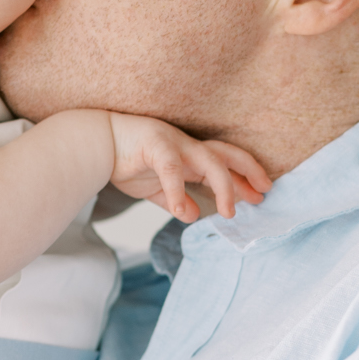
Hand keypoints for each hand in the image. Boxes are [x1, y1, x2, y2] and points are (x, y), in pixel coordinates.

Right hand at [107, 115, 270, 222]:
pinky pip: (171, 169)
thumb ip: (175, 200)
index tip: (260, 194)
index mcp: (190, 154)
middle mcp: (187, 146)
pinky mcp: (154, 144)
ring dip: (224, 186)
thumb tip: (191, 216)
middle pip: (228, 154)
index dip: (244, 178)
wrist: (95, 142)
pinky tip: (181, 212)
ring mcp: (173, 143)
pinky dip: (178, 192)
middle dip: (249, 171)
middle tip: (263, 193)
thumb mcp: (156, 187)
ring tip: (229, 211)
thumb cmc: (125, 160)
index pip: (225, 164)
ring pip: (210, 161)